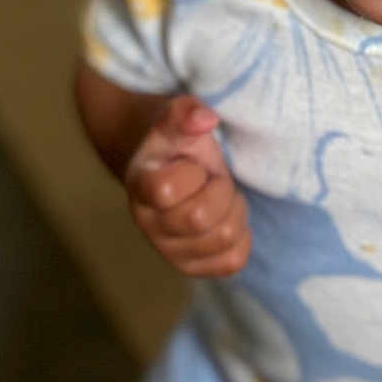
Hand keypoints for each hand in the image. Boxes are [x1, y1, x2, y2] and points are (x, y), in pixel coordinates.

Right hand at [124, 95, 250, 277]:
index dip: (191, 173)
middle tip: (212, 177)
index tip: (191, 162)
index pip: (165, 190)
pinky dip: (241, 236)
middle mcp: (149, 225)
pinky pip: (232, 261)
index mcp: (140, 186)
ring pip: (223, 240)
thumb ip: (185, 114)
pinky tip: (227, 216)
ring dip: (234, 211)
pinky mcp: (193, 267)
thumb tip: (206, 119)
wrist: (163, 168)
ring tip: (219, 195)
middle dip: (220, 189)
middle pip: (200, 218)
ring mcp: (170, 251)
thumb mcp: (176, 119)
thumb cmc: (173, 143)